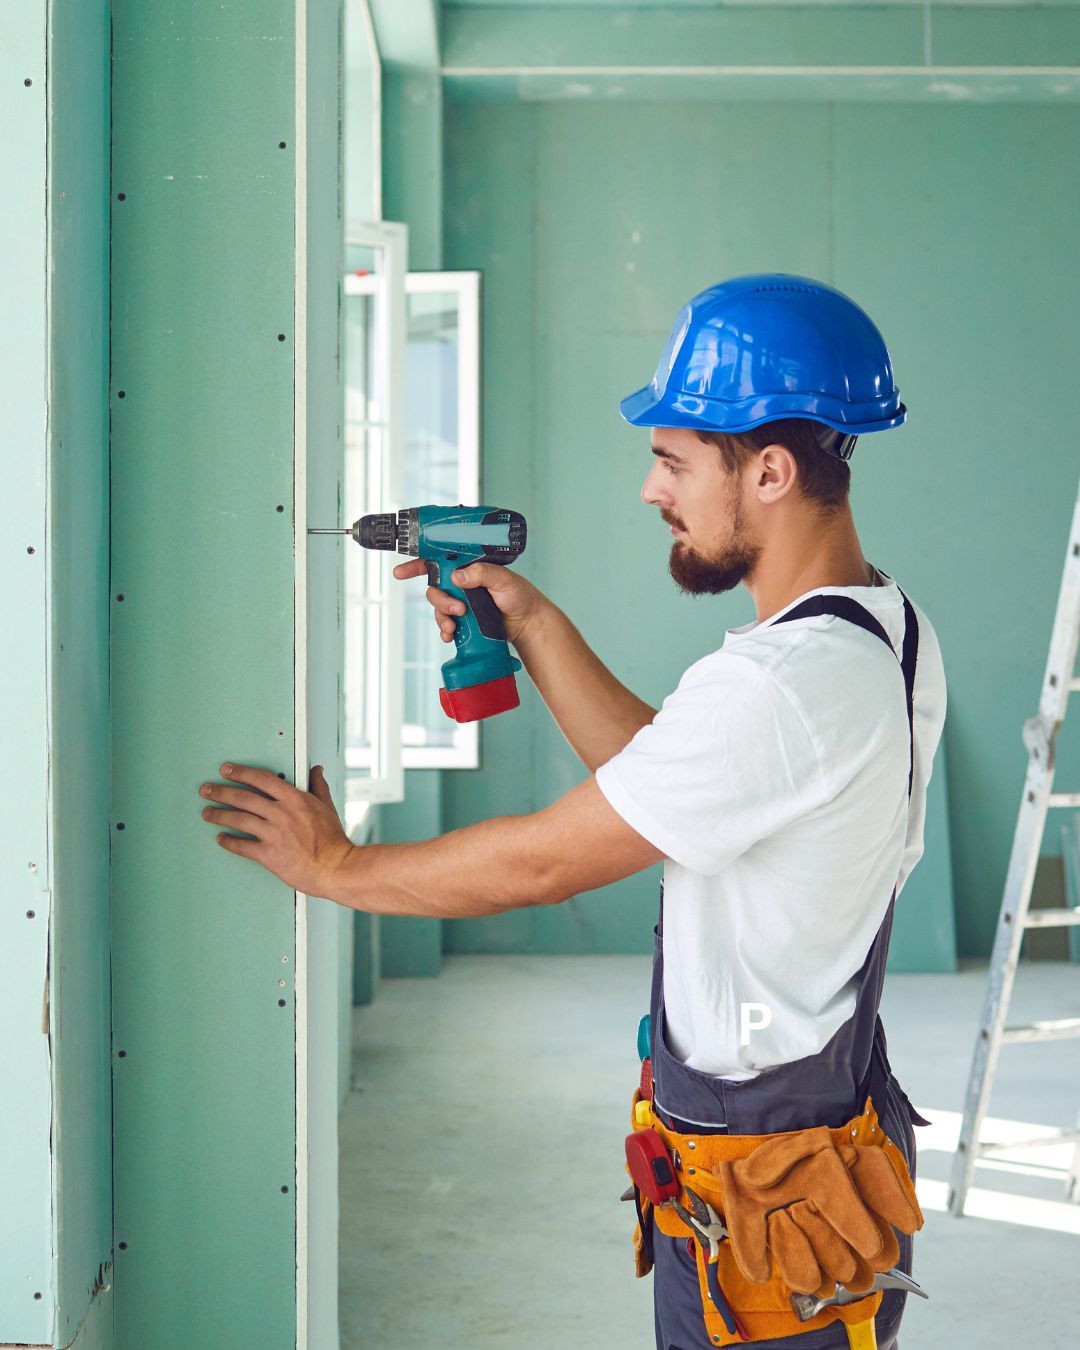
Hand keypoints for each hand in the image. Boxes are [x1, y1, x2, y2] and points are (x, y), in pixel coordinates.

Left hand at [199, 763, 354, 898]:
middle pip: (243, 797)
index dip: (240, 772)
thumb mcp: (326, 806)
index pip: (261, 779)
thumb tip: (316, 770)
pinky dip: (228, 842)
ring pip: (239, 819)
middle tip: (207, 790)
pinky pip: (242, 846)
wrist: (335, 866)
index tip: (227, 770)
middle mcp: (281, 813)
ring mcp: (273, 834)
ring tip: (207, 813)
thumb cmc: (332, 839)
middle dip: (221, 792)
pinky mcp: (269, 854)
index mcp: (295, 799)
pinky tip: (221, 838)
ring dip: (219, 815)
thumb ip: (318, 786)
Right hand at [392, 559, 548, 646]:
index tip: (401, 572)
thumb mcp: (504, 579)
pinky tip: (450, 635)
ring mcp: (460, 602)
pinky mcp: (462, 620)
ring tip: (457, 623)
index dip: (416, 564)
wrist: (527, 623)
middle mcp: (460, 583)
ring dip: (442, 616)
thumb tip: (458, 575)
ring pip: (438, 608)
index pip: (438, 560)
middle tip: (456, 608)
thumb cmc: (519, 595)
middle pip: (433, 587)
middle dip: (439, 600)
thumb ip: (482, 574)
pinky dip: (445, 630)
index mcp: (467, 566)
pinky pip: (445, 624)